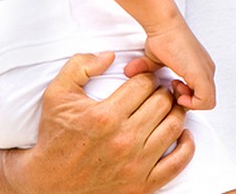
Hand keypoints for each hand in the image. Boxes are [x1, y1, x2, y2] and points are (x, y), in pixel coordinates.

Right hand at [7, 51, 191, 193]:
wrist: (48, 182)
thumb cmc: (54, 138)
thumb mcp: (56, 95)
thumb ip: (80, 66)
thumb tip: (109, 55)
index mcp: (105, 116)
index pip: (144, 84)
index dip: (146, 77)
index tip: (143, 80)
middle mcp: (124, 140)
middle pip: (162, 103)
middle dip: (161, 91)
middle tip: (157, 91)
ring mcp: (136, 164)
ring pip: (173, 126)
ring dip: (176, 111)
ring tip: (169, 107)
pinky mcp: (142, 184)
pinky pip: (178, 163)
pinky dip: (187, 145)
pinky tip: (182, 134)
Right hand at [136, 19, 216, 109]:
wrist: (165, 26)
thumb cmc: (162, 37)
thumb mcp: (156, 59)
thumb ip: (148, 69)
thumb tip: (130, 72)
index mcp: (200, 67)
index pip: (201, 93)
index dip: (186, 96)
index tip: (171, 86)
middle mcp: (207, 69)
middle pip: (205, 98)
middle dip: (187, 100)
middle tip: (173, 88)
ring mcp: (206, 72)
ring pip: (207, 101)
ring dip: (189, 102)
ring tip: (174, 86)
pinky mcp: (202, 75)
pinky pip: (206, 101)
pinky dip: (192, 103)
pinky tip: (177, 89)